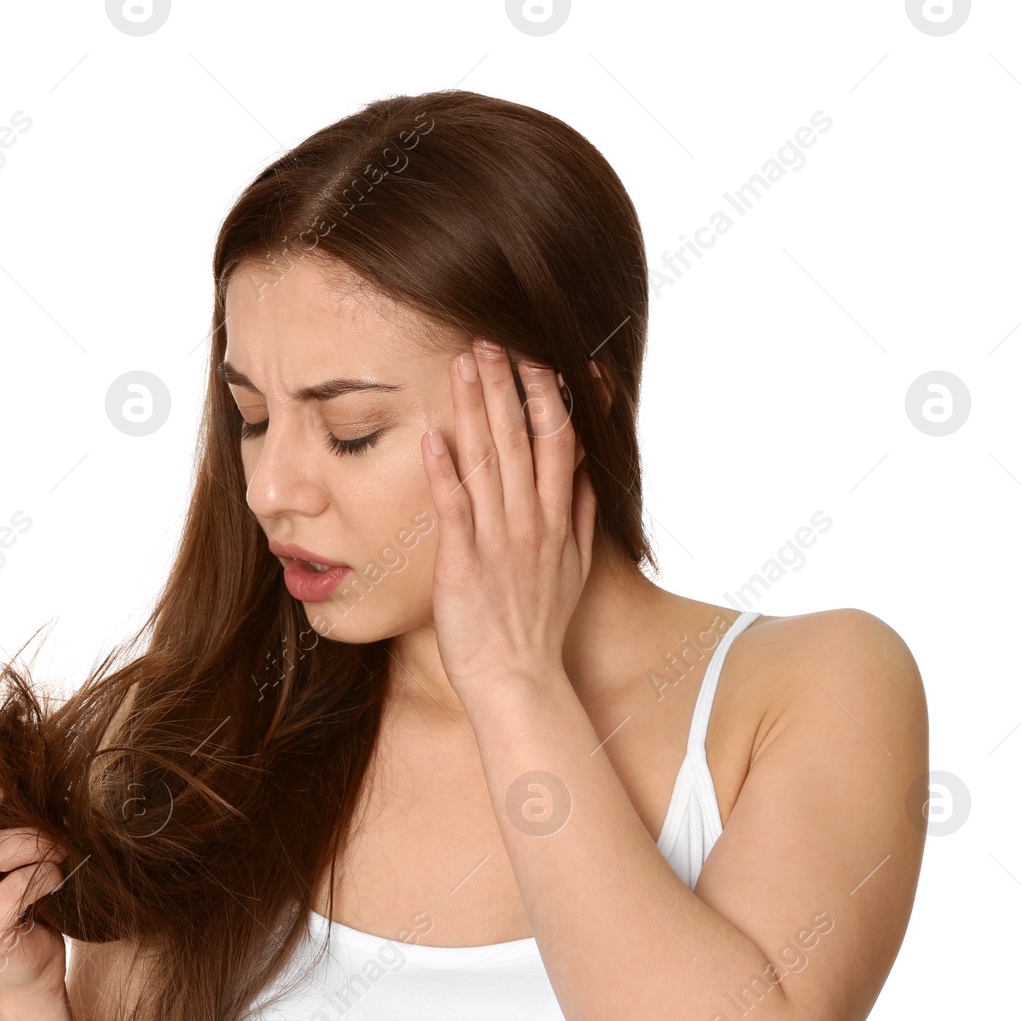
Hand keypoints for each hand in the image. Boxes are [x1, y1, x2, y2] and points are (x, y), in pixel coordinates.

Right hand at [0, 758, 70, 996]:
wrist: (28, 958)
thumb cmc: (16, 889)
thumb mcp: (0, 841)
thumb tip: (9, 769)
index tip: (5, 779)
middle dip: (10, 813)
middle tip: (45, 822)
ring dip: (32, 843)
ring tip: (56, 849)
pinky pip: (12, 887)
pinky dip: (43, 875)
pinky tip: (53, 879)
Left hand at [420, 339, 596, 697]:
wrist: (516, 679)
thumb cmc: (538, 627)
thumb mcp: (576, 570)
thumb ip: (583, 518)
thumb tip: (588, 477)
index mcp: (558, 520)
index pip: (560, 444)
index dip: (548, 397)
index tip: (535, 356)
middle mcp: (531, 523)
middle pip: (523, 440)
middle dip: (505, 387)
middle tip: (489, 340)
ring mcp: (498, 542)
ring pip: (488, 463)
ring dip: (474, 411)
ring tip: (461, 365)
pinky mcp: (463, 564)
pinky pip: (453, 510)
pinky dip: (443, 472)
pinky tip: (432, 437)